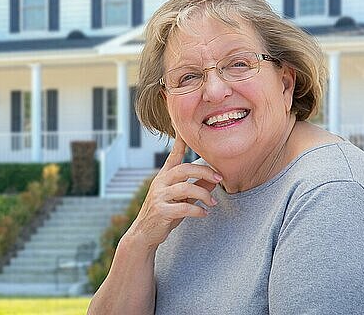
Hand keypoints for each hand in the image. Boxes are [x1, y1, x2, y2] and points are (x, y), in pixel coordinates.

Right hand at [125, 135, 221, 250]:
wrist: (144, 233)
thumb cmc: (165, 213)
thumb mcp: (181, 199)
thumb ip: (197, 188)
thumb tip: (215, 179)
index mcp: (164, 176)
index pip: (173, 155)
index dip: (180, 142)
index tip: (184, 129)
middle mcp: (160, 182)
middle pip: (184, 169)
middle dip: (204, 172)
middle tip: (219, 178)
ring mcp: (159, 196)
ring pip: (185, 188)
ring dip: (204, 195)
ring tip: (212, 203)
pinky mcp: (161, 211)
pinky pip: (184, 207)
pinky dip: (198, 211)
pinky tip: (204, 213)